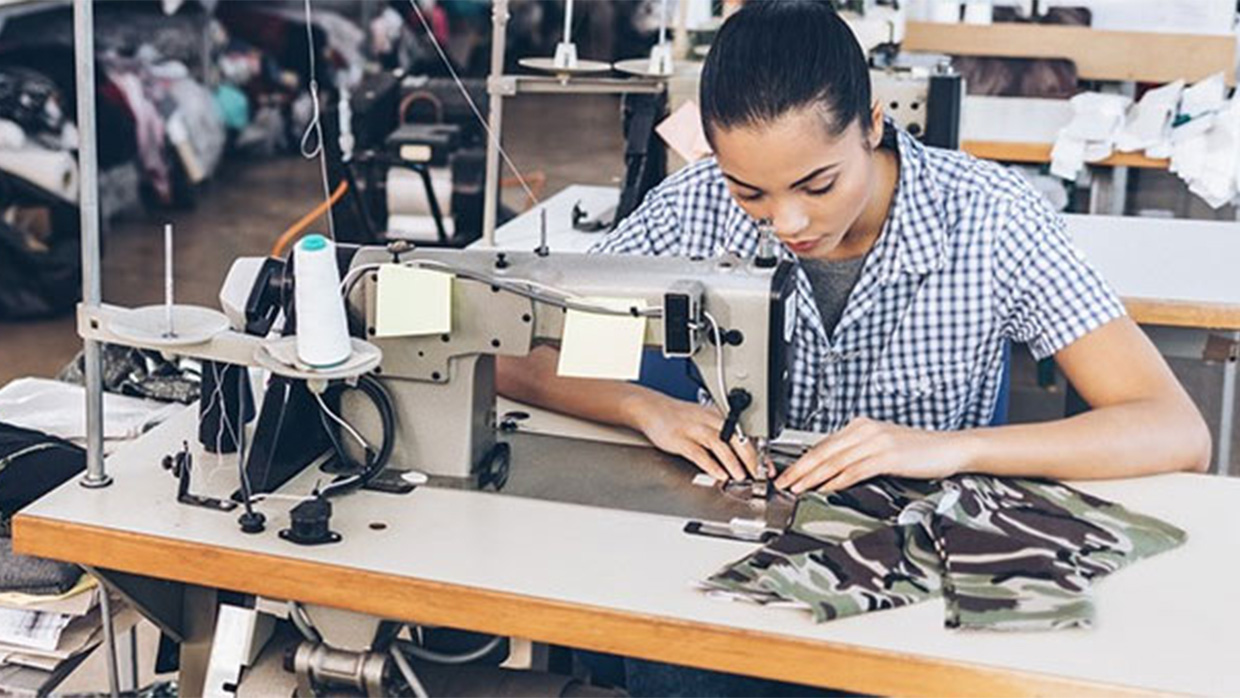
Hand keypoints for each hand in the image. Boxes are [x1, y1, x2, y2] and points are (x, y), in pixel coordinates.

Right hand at [624, 391, 761, 480]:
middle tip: (758, 473)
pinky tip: (719, 474)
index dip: (757, 450)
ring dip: (732, 462)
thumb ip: (723, 434)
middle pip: (735, 438)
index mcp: (718, 415)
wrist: (652, 408)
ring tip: (740, 476)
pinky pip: (699, 453)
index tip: (766, 466)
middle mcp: (709, 420)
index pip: (744, 433)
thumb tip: (744, 454)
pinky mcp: (680, 439)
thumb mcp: (705, 419)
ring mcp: (694, 429)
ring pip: (719, 444)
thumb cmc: (679, 416)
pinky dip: (710, 465)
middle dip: (749, 457)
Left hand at [774, 417, 975, 493]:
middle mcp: (865, 430)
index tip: (787, 473)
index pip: (824, 444)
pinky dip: (837, 481)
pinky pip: (855, 470)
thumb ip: (859, 453)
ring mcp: (876, 442)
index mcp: (861, 426)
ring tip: (797, 489)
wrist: (951, 447)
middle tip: (783, 483)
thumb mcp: (883, 446)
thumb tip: (833, 469)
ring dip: (812, 477)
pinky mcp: (888, 456)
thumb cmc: (919, 451)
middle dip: (800, 469)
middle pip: (824, 451)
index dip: (802, 460)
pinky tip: (825, 490)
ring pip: (835, 461)